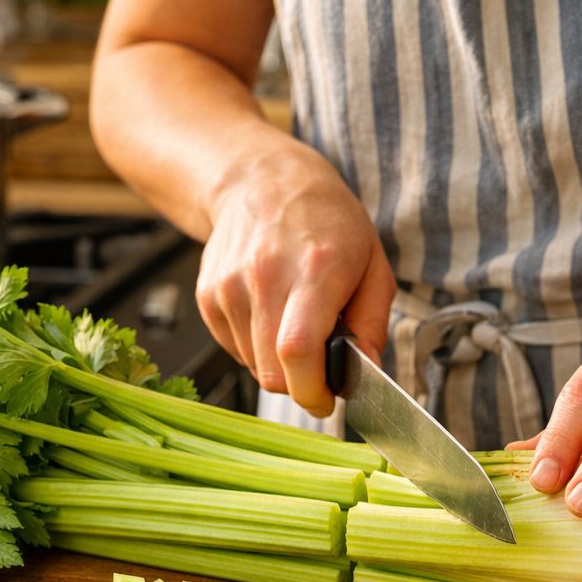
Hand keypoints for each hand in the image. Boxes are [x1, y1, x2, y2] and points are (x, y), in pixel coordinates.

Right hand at [198, 149, 395, 416]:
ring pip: (253, 365)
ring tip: (294, 325)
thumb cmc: (327, 222)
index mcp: (314, 270)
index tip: (327, 400)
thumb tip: (367, 372)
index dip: (312, 390)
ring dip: (278, 363)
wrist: (264, 181)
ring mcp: (229, 286)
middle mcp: (265, 276)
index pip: (298, 351)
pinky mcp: (208, 295)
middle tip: (320, 367)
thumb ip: (372, 324)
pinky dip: (255, 347)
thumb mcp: (373, 265)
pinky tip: (270, 315)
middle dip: (300, 384)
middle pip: (272, 370)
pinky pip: (234, 348)